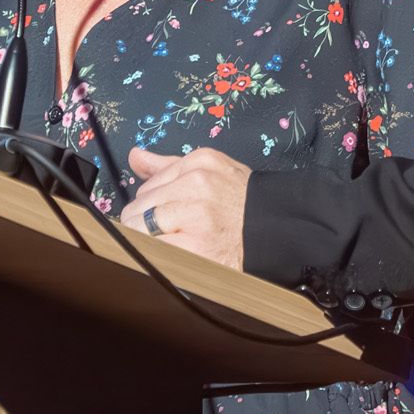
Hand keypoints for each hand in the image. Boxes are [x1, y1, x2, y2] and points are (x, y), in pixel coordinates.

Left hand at [121, 145, 247, 271]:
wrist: (278, 231)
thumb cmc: (243, 205)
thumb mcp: (211, 172)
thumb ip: (169, 166)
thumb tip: (136, 157)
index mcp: (200, 163)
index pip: (148, 185)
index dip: (151, 206)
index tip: (164, 217)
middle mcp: (198, 185)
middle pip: (139, 207)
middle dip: (144, 223)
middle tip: (167, 234)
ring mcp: (196, 216)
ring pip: (139, 228)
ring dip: (147, 240)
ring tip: (171, 244)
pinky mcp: (195, 248)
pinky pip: (152, 250)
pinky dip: (155, 256)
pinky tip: (173, 255)